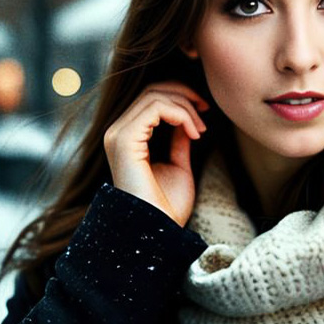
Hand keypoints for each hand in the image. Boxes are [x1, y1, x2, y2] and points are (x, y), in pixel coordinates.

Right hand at [103, 81, 208, 225]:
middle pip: (152, 90)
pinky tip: (194, 133)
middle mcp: (117, 133)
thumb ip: (178, 139)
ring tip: (201, 129)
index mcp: (127, 138)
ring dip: (185, 106)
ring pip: (154, 95)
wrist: (159, 233)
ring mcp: (117, 136)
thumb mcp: (178, 165)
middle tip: (206, 111)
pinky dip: (181, 114)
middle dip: (184, 95)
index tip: (204, 113)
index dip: (180, 98)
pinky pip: (155, 107)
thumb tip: (187, 118)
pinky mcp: (124, 140)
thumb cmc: (167, 207)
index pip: (151, 98)